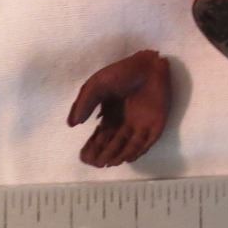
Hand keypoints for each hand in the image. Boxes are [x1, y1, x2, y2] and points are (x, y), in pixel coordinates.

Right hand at [67, 49, 171, 166]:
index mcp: (111, 116)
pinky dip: (135, 151)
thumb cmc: (122, 72)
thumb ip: (84, 104)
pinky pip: (145, 143)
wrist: (147, 65)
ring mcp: (140, 125)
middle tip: (95, 162)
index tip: (84, 156)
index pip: (100, 137)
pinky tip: (125, 157)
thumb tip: (72, 124)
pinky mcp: (155, 125)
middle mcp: (124, 123)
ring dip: (117, 155)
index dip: (92, 147)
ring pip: (127, 146)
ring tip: (108, 161)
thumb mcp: (96, 85)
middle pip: (112, 145)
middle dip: (103, 155)